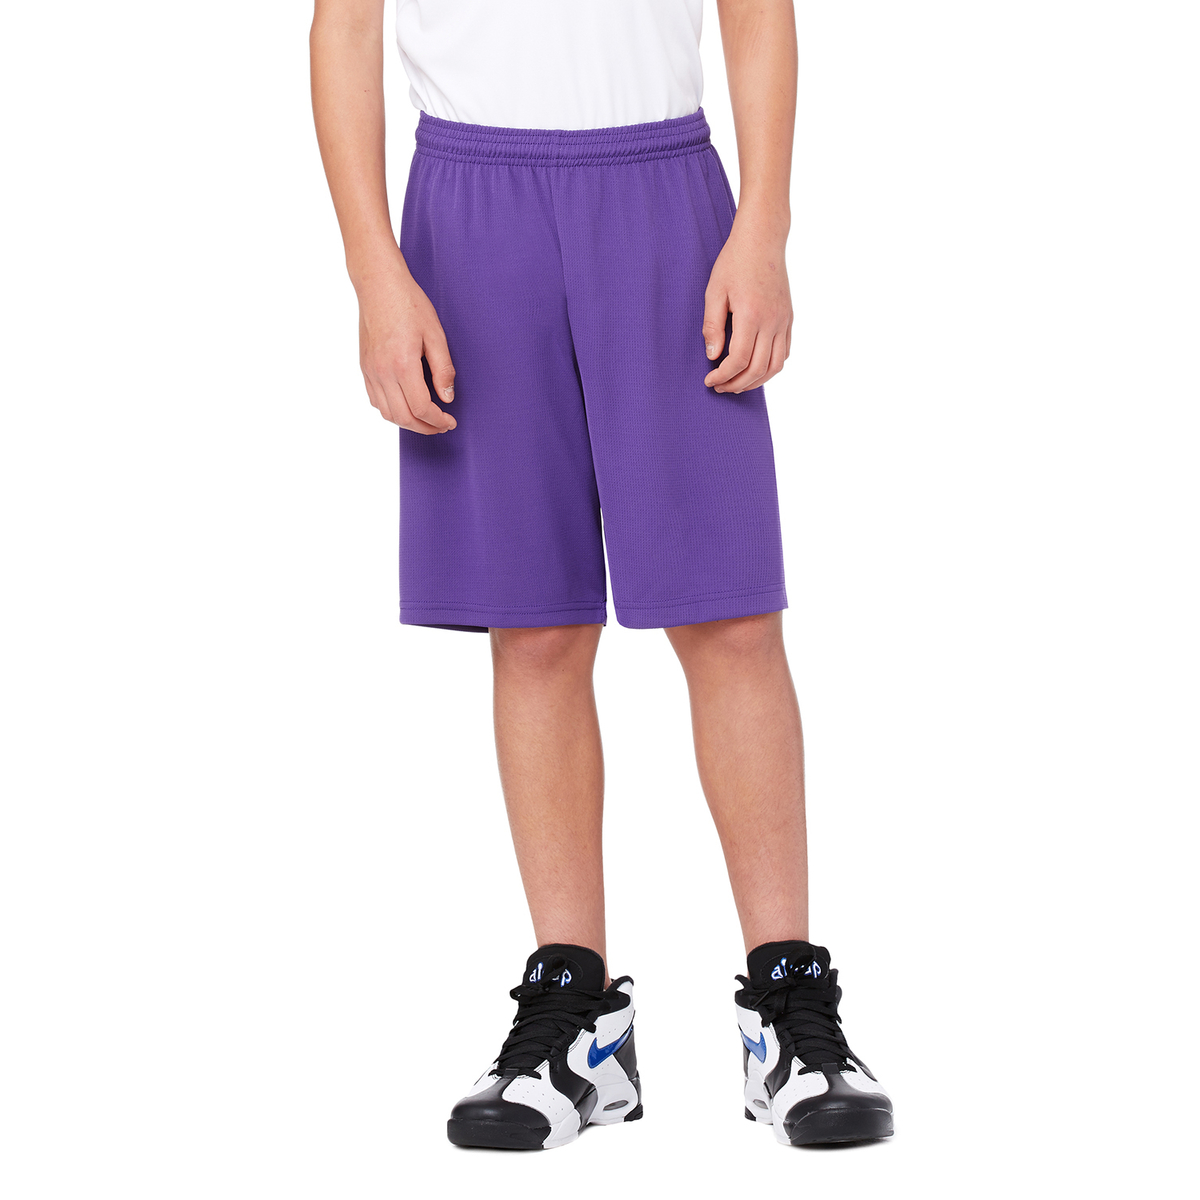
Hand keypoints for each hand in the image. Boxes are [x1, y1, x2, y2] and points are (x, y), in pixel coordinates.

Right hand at [357, 258, 456, 433]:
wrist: (378, 284)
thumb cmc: (409, 304)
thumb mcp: (435, 334)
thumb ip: (443, 369)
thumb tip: (447, 397)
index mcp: (402, 364)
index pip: (421, 408)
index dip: (438, 420)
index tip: (450, 421)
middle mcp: (382, 371)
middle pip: (403, 417)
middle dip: (425, 428)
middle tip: (442, 426)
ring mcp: (370, 370)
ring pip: (387, 413)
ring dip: (408, 423)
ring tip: (426, 420)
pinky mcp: (364, 367)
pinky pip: (375, 400)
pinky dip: (392, 411)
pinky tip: (406, 406)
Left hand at [702, 219, 791, 393]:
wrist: (763, 239)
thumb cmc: (734, 262)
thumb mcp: (714, 291)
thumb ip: (713, 326)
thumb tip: (712, 357)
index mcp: (751, 315)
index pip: (739, 360)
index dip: (723, 376)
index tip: (709, 380)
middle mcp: (772, 321)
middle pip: (758, 368)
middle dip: (737, 384)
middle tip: (720, 387)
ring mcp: (784, 321)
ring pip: (775, 365)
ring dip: (756, 381)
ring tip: (737, 384)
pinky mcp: (789, 318)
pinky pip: (785, 352)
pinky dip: (771, 367)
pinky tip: (755, 368)